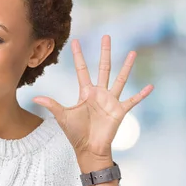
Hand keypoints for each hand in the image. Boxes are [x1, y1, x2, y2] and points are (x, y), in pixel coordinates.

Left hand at [33, 35, 152, 170]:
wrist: (89, 149)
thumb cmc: (75, 134)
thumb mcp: (63, 116)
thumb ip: (52, 105)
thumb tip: (34, 97)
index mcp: (86, 92)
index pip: (82, 69)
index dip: (78, 56)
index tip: (75, 41)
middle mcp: (99, 93)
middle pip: (103, 68)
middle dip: (105, 52)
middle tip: (106, 36)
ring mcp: (111, 101)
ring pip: (120, 79)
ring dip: (126, 66)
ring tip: (132, 52)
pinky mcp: (120, 111)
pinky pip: (132, 100)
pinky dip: (142, 94)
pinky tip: (150, 86)